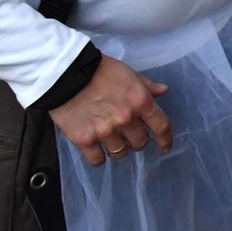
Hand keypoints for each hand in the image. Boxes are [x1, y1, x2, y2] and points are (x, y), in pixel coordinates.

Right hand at [47, 55, 170, 166]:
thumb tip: (163, 91)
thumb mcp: (129, 73)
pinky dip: (98, 156)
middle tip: (126, 133)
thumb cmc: (99, 70)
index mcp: (140, 101)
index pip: (161, 127)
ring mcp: (105, 131)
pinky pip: (98, 160)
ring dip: (117, 148)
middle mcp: (125, 119)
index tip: (165, 147)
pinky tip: (95, 147)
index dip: (166, 140)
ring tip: (109, 139)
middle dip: (136, 140)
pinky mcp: (85, 139)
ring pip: (120, 153)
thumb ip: (147, 86)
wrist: (66, 73)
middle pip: (140, 143)